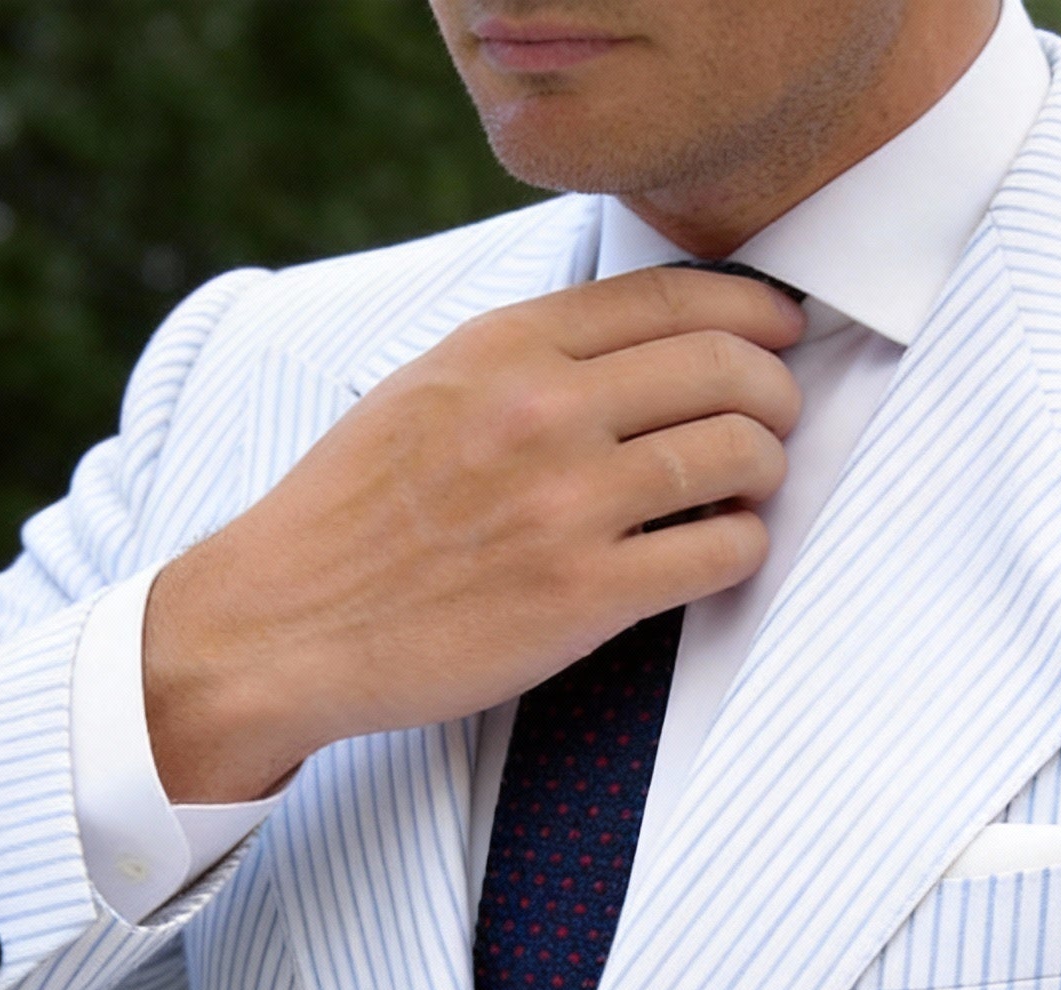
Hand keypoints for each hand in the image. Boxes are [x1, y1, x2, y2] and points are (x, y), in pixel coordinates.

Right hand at [145, 266, 804, 801]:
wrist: (282, 622)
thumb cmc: (350, 515)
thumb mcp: (423, 389)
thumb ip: (521, 359)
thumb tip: (632, 347)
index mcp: (502, 347)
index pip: (669, 296)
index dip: (750, 309)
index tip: (779, 330)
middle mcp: (542, 411)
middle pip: (724, 366)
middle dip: (775, 389)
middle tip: (777, 418)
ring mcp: (566, 505)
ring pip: (737, 454)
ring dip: (768, 467)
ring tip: (754, 487)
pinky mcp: (582, 597)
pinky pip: (718, 554)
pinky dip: (745, 548)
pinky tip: (725, 550)